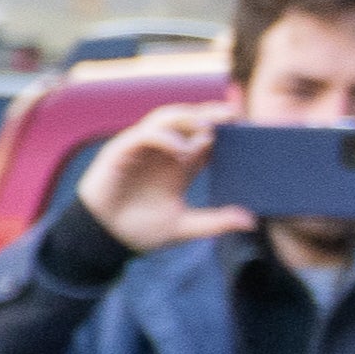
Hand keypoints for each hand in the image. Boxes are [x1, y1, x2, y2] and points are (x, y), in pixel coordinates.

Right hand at [75, 100, 247, 252]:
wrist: (104, 239)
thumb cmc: (139, 230)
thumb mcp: (184, 226)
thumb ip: (215, 222)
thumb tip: (250, 221)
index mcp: (180, 164)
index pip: (205, 137)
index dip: (224, 130)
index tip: (246, 129)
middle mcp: (162, 151)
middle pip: (188, 120)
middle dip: (210, 114)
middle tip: (234, 116)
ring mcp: (141, 149)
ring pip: (165, 119)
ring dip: (187, 117)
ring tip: (208, 127)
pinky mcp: (120, 152)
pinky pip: (144, 135)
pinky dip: (164, 137)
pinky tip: (181, 150)